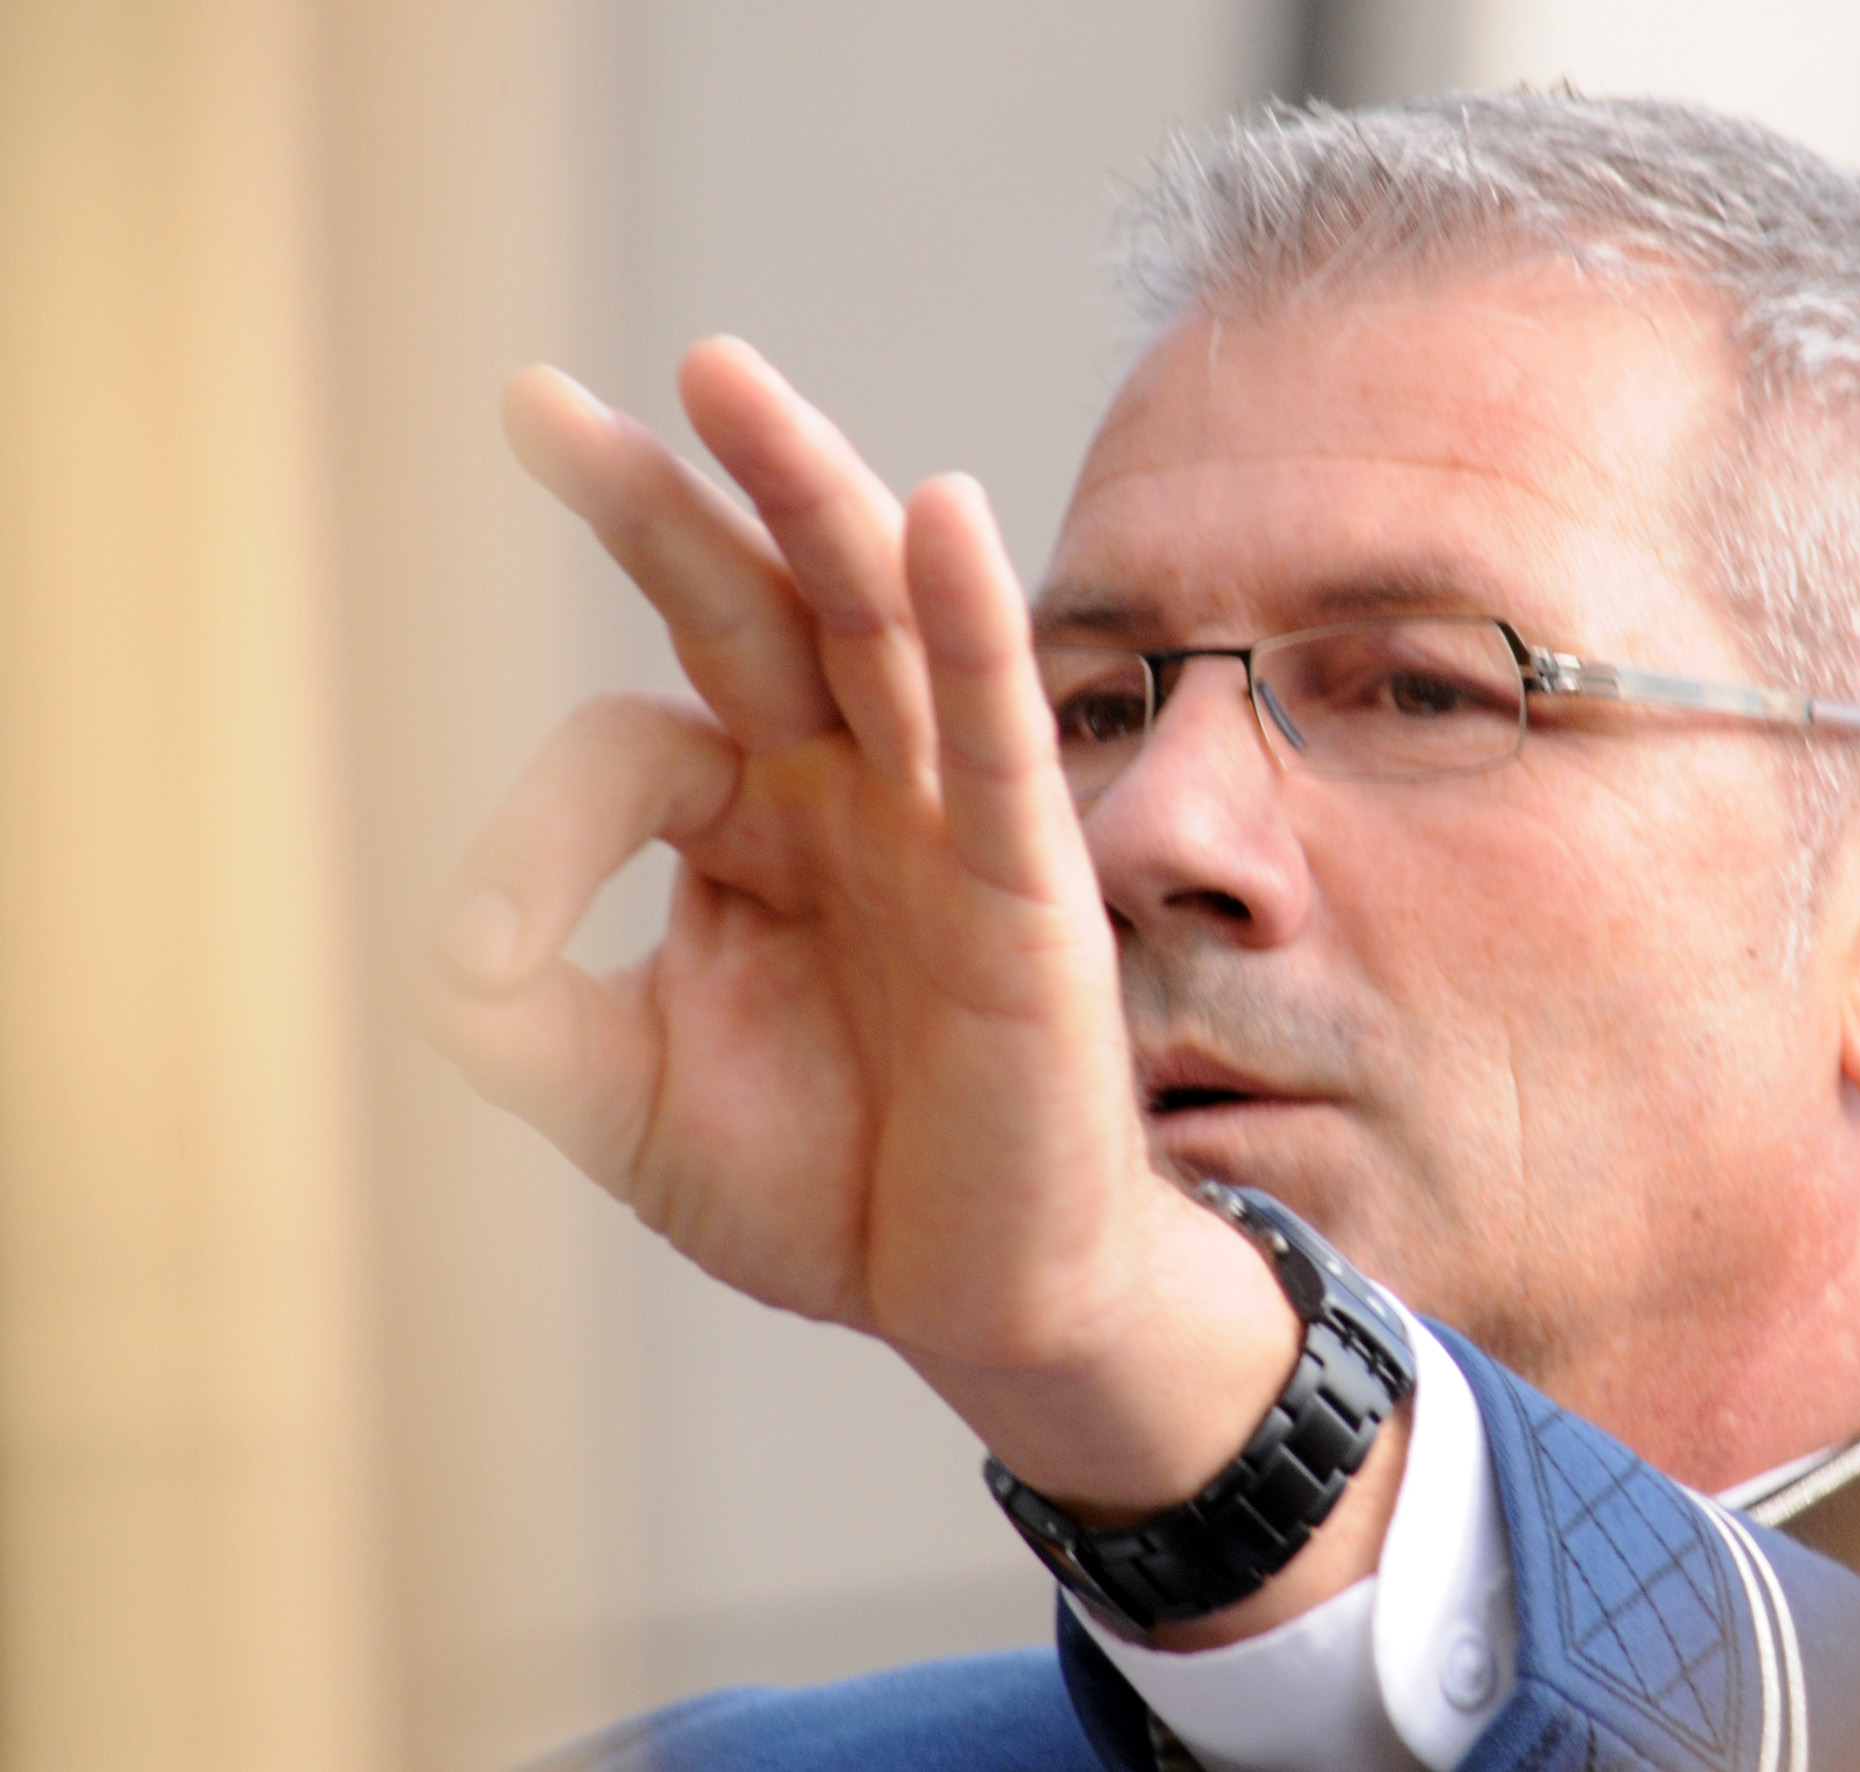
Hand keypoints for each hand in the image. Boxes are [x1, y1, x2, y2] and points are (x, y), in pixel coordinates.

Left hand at [423, 338, 1306, 1519]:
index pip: (627, 748)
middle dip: (652, 501)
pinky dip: (972, 626)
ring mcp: (939, 821)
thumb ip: (529, 1016)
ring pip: (875, 623)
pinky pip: (999, 734)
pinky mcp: (1025, 880)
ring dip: (803, 495)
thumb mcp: (629, 1096)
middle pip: (750, 606)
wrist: (972, 1293)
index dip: (531, 838)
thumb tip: (437, 956)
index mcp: (752, 825)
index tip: (477, 960)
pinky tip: (940, 518)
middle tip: (535, 404)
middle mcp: (842, 793)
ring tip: (719, 378)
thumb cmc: (824, 1185)